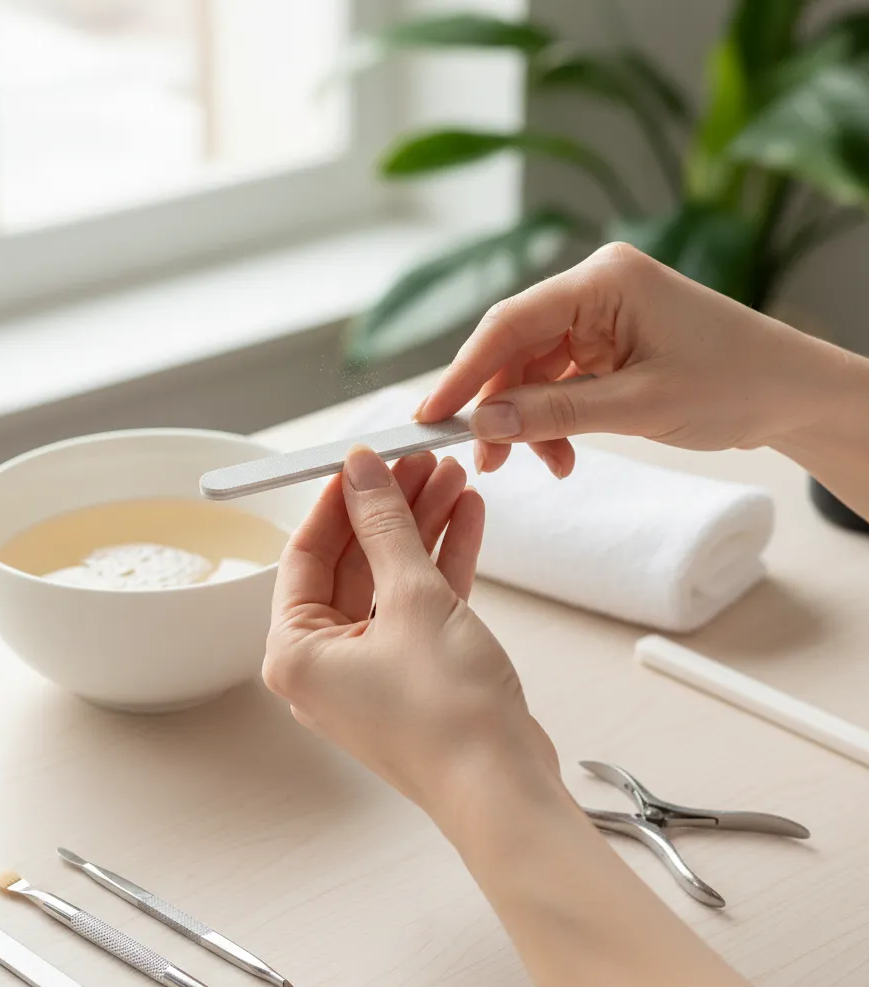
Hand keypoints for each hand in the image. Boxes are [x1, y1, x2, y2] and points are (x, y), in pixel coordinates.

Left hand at [263, 446, 557, 823]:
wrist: (505, 787)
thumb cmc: (447, 712)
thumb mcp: (412, 598)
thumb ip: (386, 527)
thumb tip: (363, 471)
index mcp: (297, 652)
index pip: (306, 554)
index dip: (338, 500)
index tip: (365, 459)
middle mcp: (326, 664)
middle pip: (352, 563)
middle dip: (390, 509)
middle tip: (420, 462)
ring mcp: (372, 670)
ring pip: (391, 580)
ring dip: (421, 529)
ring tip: (452, 477)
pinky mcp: (415, 674)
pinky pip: (419, 605)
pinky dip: (442, 563)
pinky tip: (468, 518)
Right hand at [416, 242, 833, 478]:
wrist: (794, 394)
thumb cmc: (735, 384)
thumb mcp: (638, 407)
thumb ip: (554, 414)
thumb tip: (481, 425)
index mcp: (604, 281)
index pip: (510, 323)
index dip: (464, 372)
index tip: (432, 416)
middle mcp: (596, 289)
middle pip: (515, 348)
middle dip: (497, 406)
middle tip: (484, 459)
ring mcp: (601, 315)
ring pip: (532, 370)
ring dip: (527, 421)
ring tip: (538, 464)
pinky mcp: (608, 342)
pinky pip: (558, 381)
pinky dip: (552, 419)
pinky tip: (561, 454)